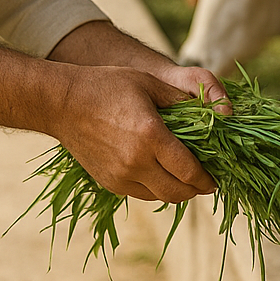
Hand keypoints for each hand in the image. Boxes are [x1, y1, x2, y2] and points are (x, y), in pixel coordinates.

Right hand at [49, 64, 215, 202]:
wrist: (62, 103)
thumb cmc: (108, 86)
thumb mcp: (150, 84)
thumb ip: (181, 101)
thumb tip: (211, 114)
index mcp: (150, 136)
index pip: (188, 170)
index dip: (206, 178)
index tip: (217, 177)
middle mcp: (136, 162)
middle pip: (177, 192)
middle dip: (196, 190)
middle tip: (206, 182)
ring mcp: (120, 175)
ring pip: (159, 197)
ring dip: (177, 193)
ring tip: (187, 180)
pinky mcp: (108, 182)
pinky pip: (141, 194)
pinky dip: (156, 189)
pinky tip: (162, 176)